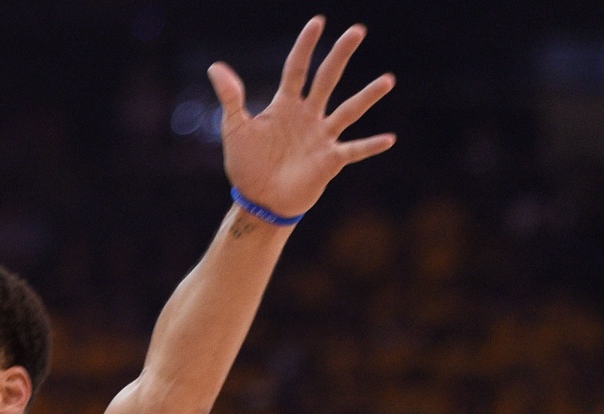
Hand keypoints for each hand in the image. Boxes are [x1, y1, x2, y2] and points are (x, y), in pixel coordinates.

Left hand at [208, 17, 395, 218]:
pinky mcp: (330, 161)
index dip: (305, 46)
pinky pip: (354, 150)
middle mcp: (308, 115)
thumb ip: (230, 98)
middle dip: (340, 54)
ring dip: (367, 96)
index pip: (297, 68)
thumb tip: (215, 67)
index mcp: (285, 105)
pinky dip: (370, 146)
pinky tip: (388, 139)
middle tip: (357, 30)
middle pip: (327, 78)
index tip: (317, 22)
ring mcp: (321, 137)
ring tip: (388, 80)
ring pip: (348, 110)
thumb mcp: (235, 130)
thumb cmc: (247, 166)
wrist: (258, 201)